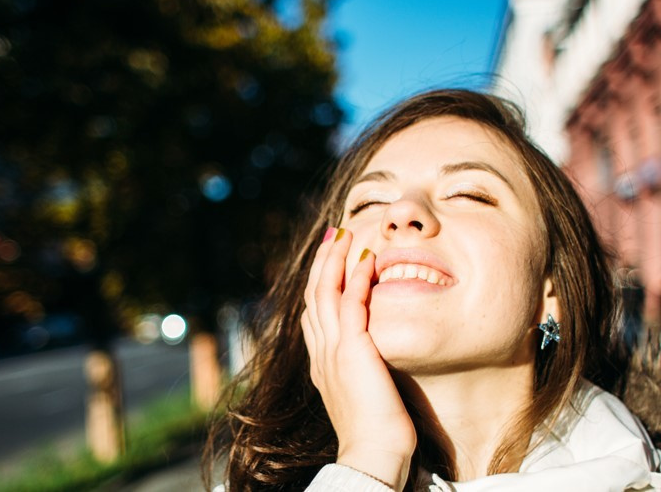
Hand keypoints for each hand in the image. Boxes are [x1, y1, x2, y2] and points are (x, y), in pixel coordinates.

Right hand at [302, 227, 415, 489]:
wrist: (373, 455)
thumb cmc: (375, 432)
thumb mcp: (359, 393)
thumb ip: (356, 370)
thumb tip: (366, 359)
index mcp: (322, 362)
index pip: (313, 312)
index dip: (320, 281)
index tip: (330, 259)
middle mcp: (321, 352)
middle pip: (314, 294)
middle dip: (323, 261)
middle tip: (333, 234)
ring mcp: (333, 350)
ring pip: (325, 293)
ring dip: (334, 260)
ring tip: (344, 234)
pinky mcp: (352, 351)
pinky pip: (351, 305)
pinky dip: (357, 279)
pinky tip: (366, 259)